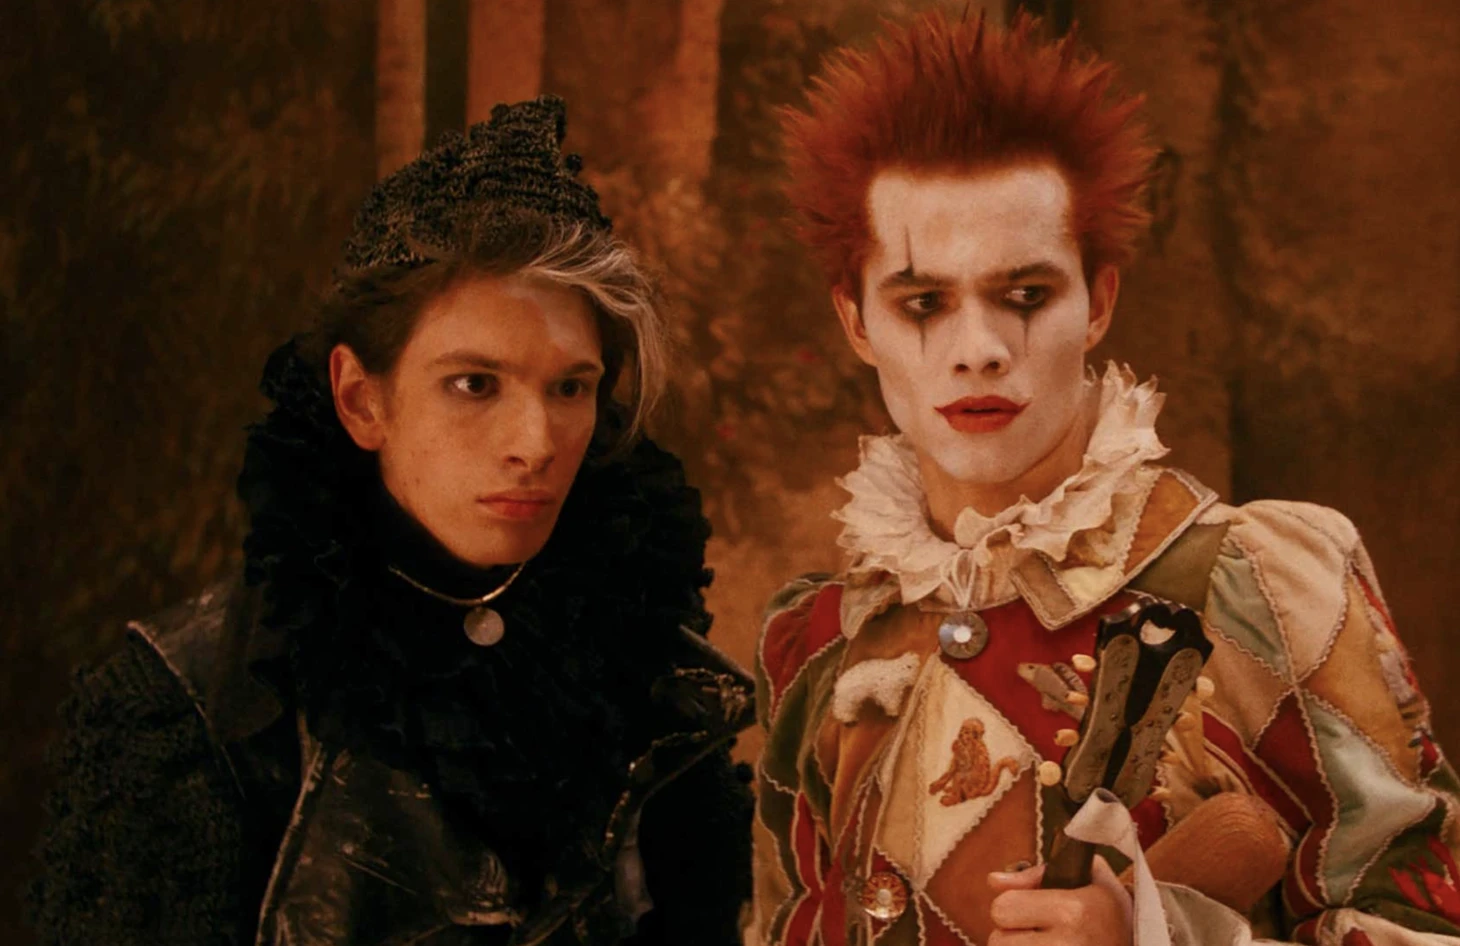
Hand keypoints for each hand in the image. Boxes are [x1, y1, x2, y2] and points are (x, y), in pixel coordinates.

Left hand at [986, 856, 1132, 945]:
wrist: (1138, 945)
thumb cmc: (1110, 913)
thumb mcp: (1090, 877)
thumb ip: (1037, 874)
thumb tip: (994, 881)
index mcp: (1073, 910)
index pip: (1002, 908)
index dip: (1012, 905)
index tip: (1031, 908)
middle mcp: (1067, 945)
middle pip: (998, 941)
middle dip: (1011, 935)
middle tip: (1038, 932)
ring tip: (1044, 945)